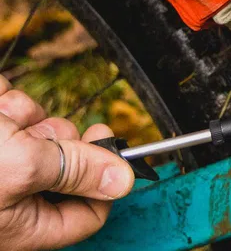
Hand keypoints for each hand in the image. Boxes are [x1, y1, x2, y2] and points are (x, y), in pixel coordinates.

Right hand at [0, 76, 134, 249]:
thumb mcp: (21, 167)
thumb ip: (75, 171)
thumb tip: (123, 181)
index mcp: (21, 224)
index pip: (87, 216)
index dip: (107, 183)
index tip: (115, 149)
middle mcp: (13, 197)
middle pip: (73, 165)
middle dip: (59, 140)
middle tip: (39, 136)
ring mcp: (4, 160)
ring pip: (46, 130)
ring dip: (27, 117)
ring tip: (1, 120)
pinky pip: (20, 110)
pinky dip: (9, 103)